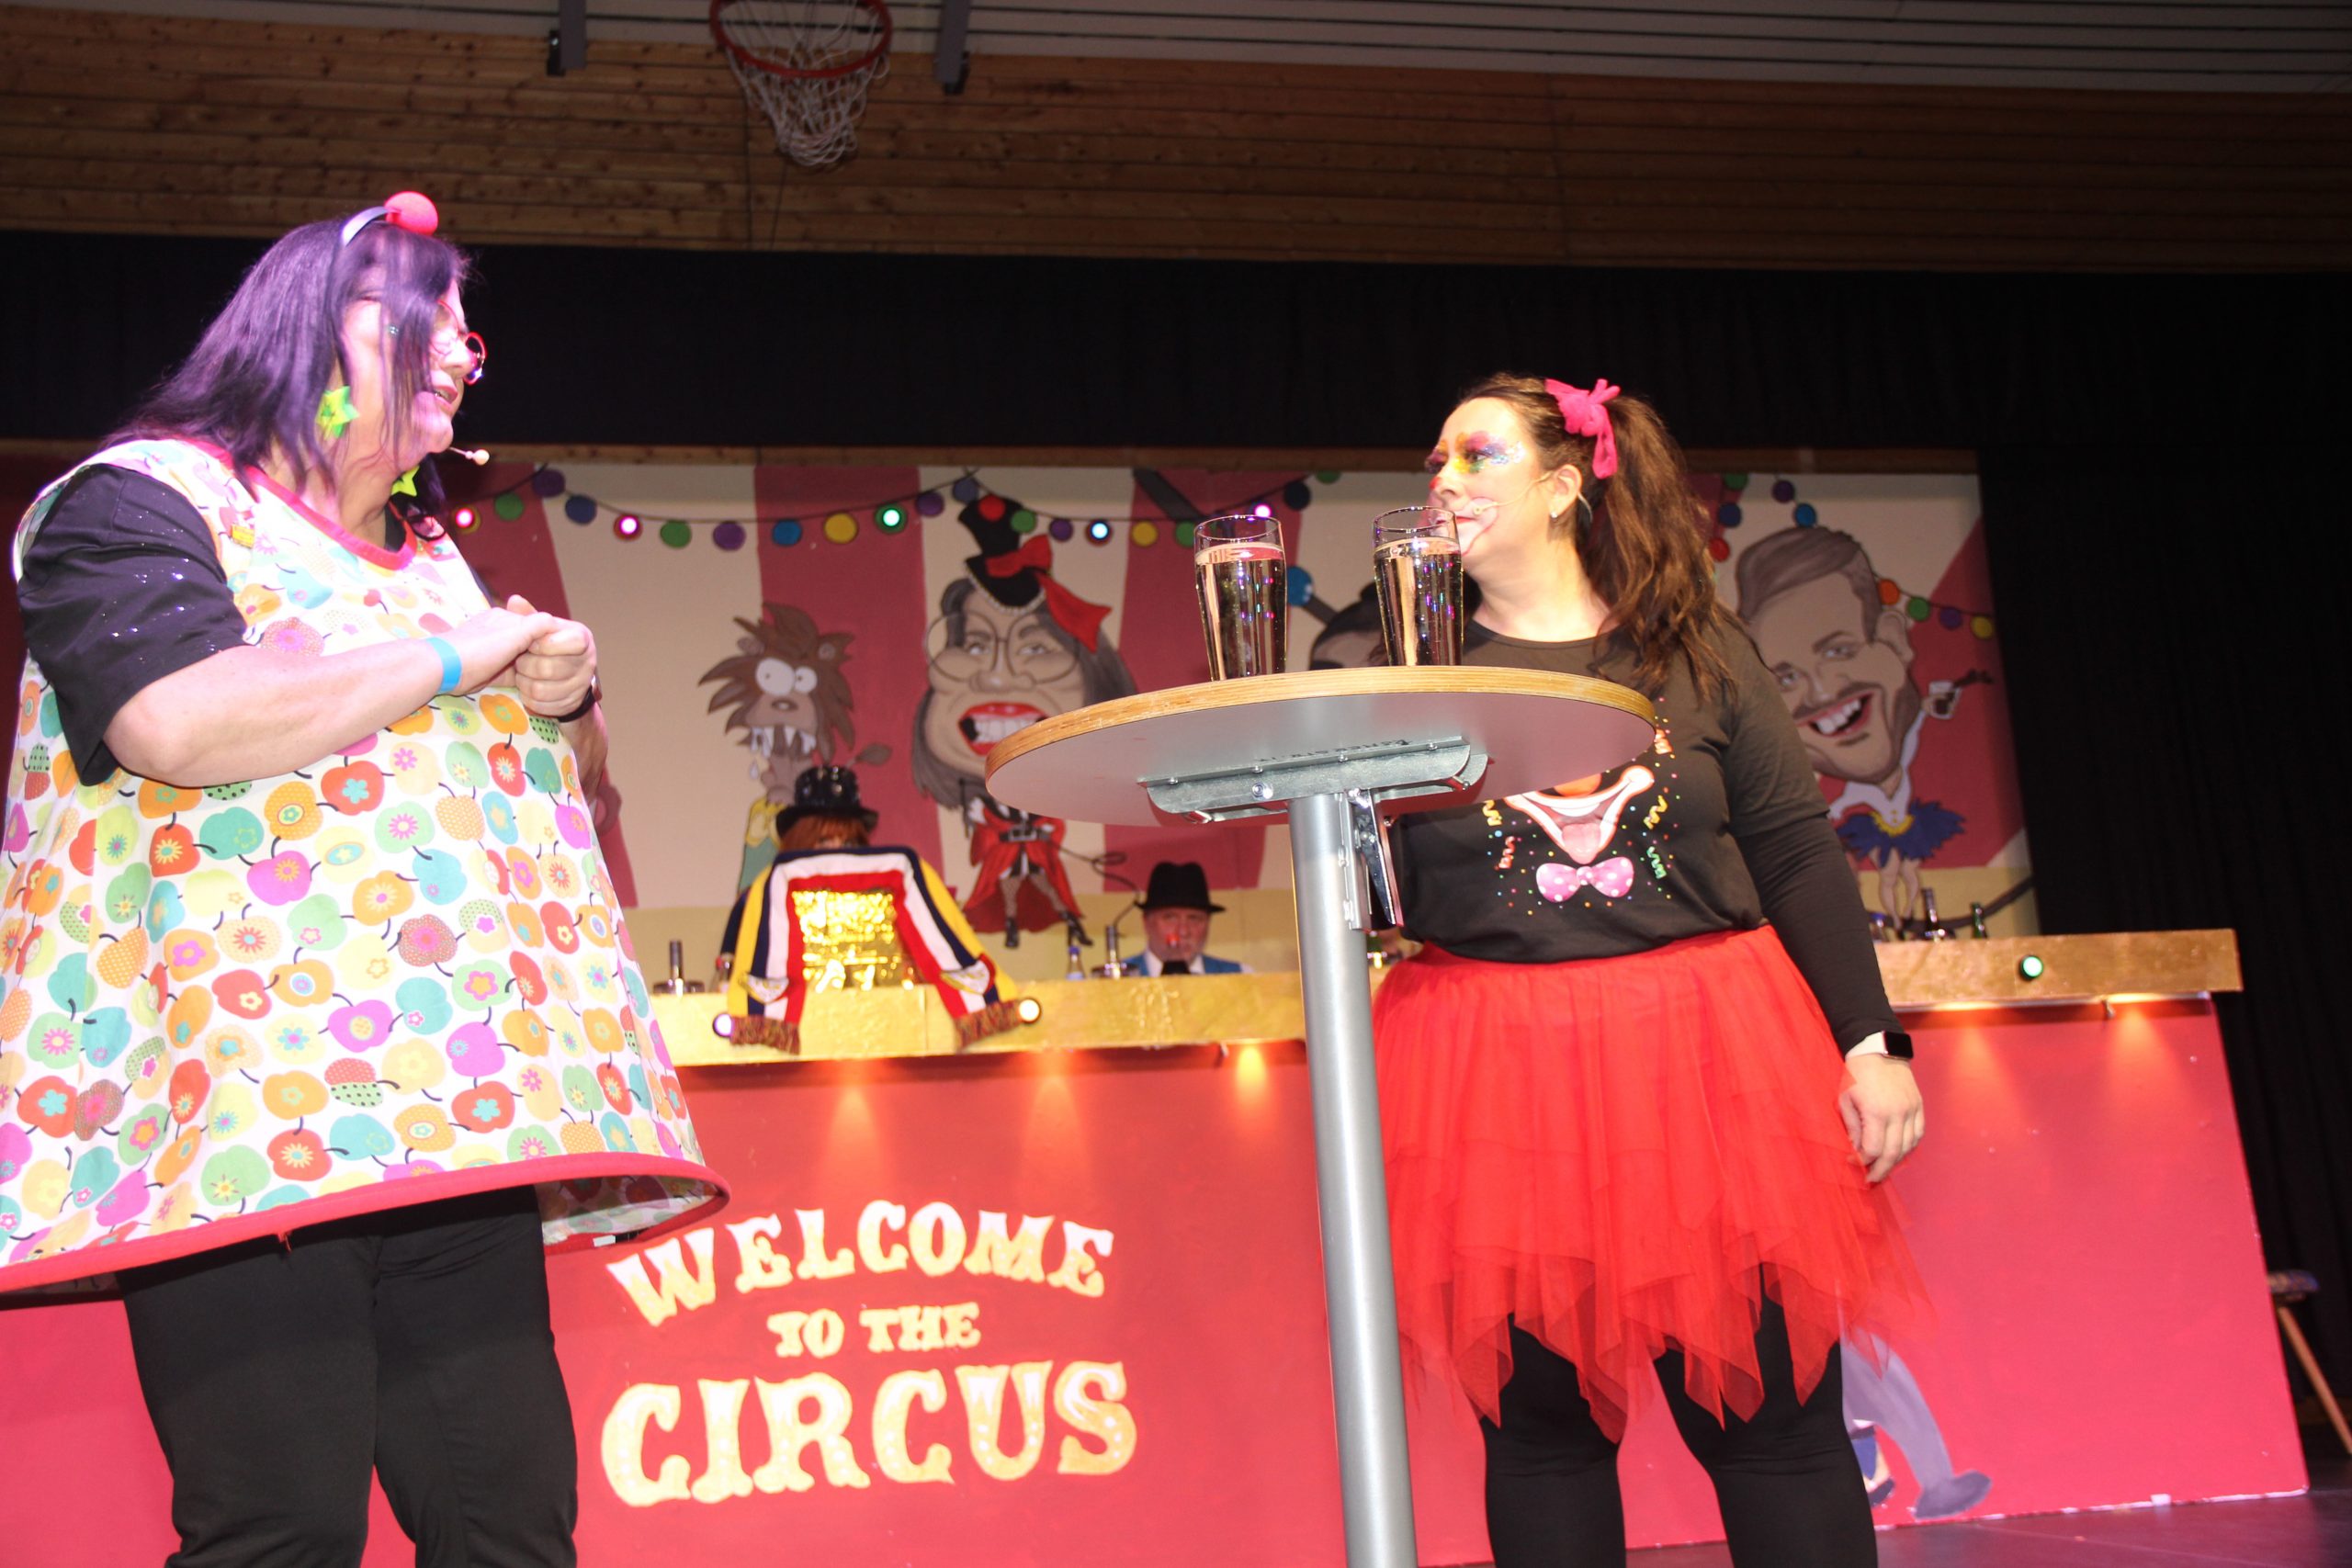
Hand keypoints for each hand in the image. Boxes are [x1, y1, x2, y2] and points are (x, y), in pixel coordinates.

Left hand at [443, 606, 558, 693]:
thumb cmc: (480, 648)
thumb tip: (555, 621)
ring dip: (532, 670)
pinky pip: (515, 675)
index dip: (551, 639)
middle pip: (533, 645)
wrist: (445, 671)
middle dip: (541, 656)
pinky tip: (534, 686)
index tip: (564, 651)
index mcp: (507, 619)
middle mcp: (503, 634)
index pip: (538, 626)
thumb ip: (536, 625)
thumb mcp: (513, 633)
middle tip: (550, 667)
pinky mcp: (493, 673)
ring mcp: (497, 654)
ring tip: (541, 677)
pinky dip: (524, 680)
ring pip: (525, 661)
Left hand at [503, 594, 597, 716]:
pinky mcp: (572, 704)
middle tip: (519, 660)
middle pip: (550, 668)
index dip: (546, 644)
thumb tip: (514, 600)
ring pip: (543, 690)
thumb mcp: (537, 628)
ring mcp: (581, 685)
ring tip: (521, 675)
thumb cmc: (543, 646)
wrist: (556, 677)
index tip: (530, 644)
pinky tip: (527, 690)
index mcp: (582, 637)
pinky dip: (529, 699)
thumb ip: (528, 617)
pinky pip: (544, 706)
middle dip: (526, 665)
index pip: (572, 642)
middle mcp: (588, 661)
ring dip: (524, 683)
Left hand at [1838, 1054, 1922, 1183]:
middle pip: (1893, 1153)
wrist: (1879, 1051)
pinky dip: (1908, 1147)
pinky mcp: (1919, 1107)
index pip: (1874, 1149)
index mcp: (1877, 1112)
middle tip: (1870, 1179)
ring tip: (1882, 1168)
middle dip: (1881, 1170)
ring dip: (1895, 1161)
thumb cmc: (1857, 1074)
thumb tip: (1855, 1150)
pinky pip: (1918, 1134)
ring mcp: (1912, 1110)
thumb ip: (1851, 1126)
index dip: (1863, 1160)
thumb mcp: (1845, 1099)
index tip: (1852, 1162)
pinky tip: (1898, 1152)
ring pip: (1908, 1147)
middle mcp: (1898, 1114)